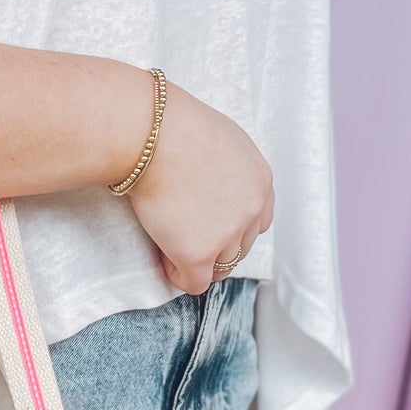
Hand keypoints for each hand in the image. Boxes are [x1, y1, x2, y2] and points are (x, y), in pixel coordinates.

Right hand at [127, 81, 273, 295]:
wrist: (150, 135)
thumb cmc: (172, 127)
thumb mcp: (220, 140)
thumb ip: (228, 169)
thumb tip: (210, 190)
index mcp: (260, 181)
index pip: (258, 222)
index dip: (230, 226)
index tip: (205, 221)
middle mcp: (252, 209)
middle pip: (239, 248)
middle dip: (214, 245)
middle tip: (182, 232)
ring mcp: (228, 234)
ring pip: (219, 268)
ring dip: (196, 260)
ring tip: (169, 243)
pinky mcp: (199, 253)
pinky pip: (193, 282)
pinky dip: (177, 273)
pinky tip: (163, 256)